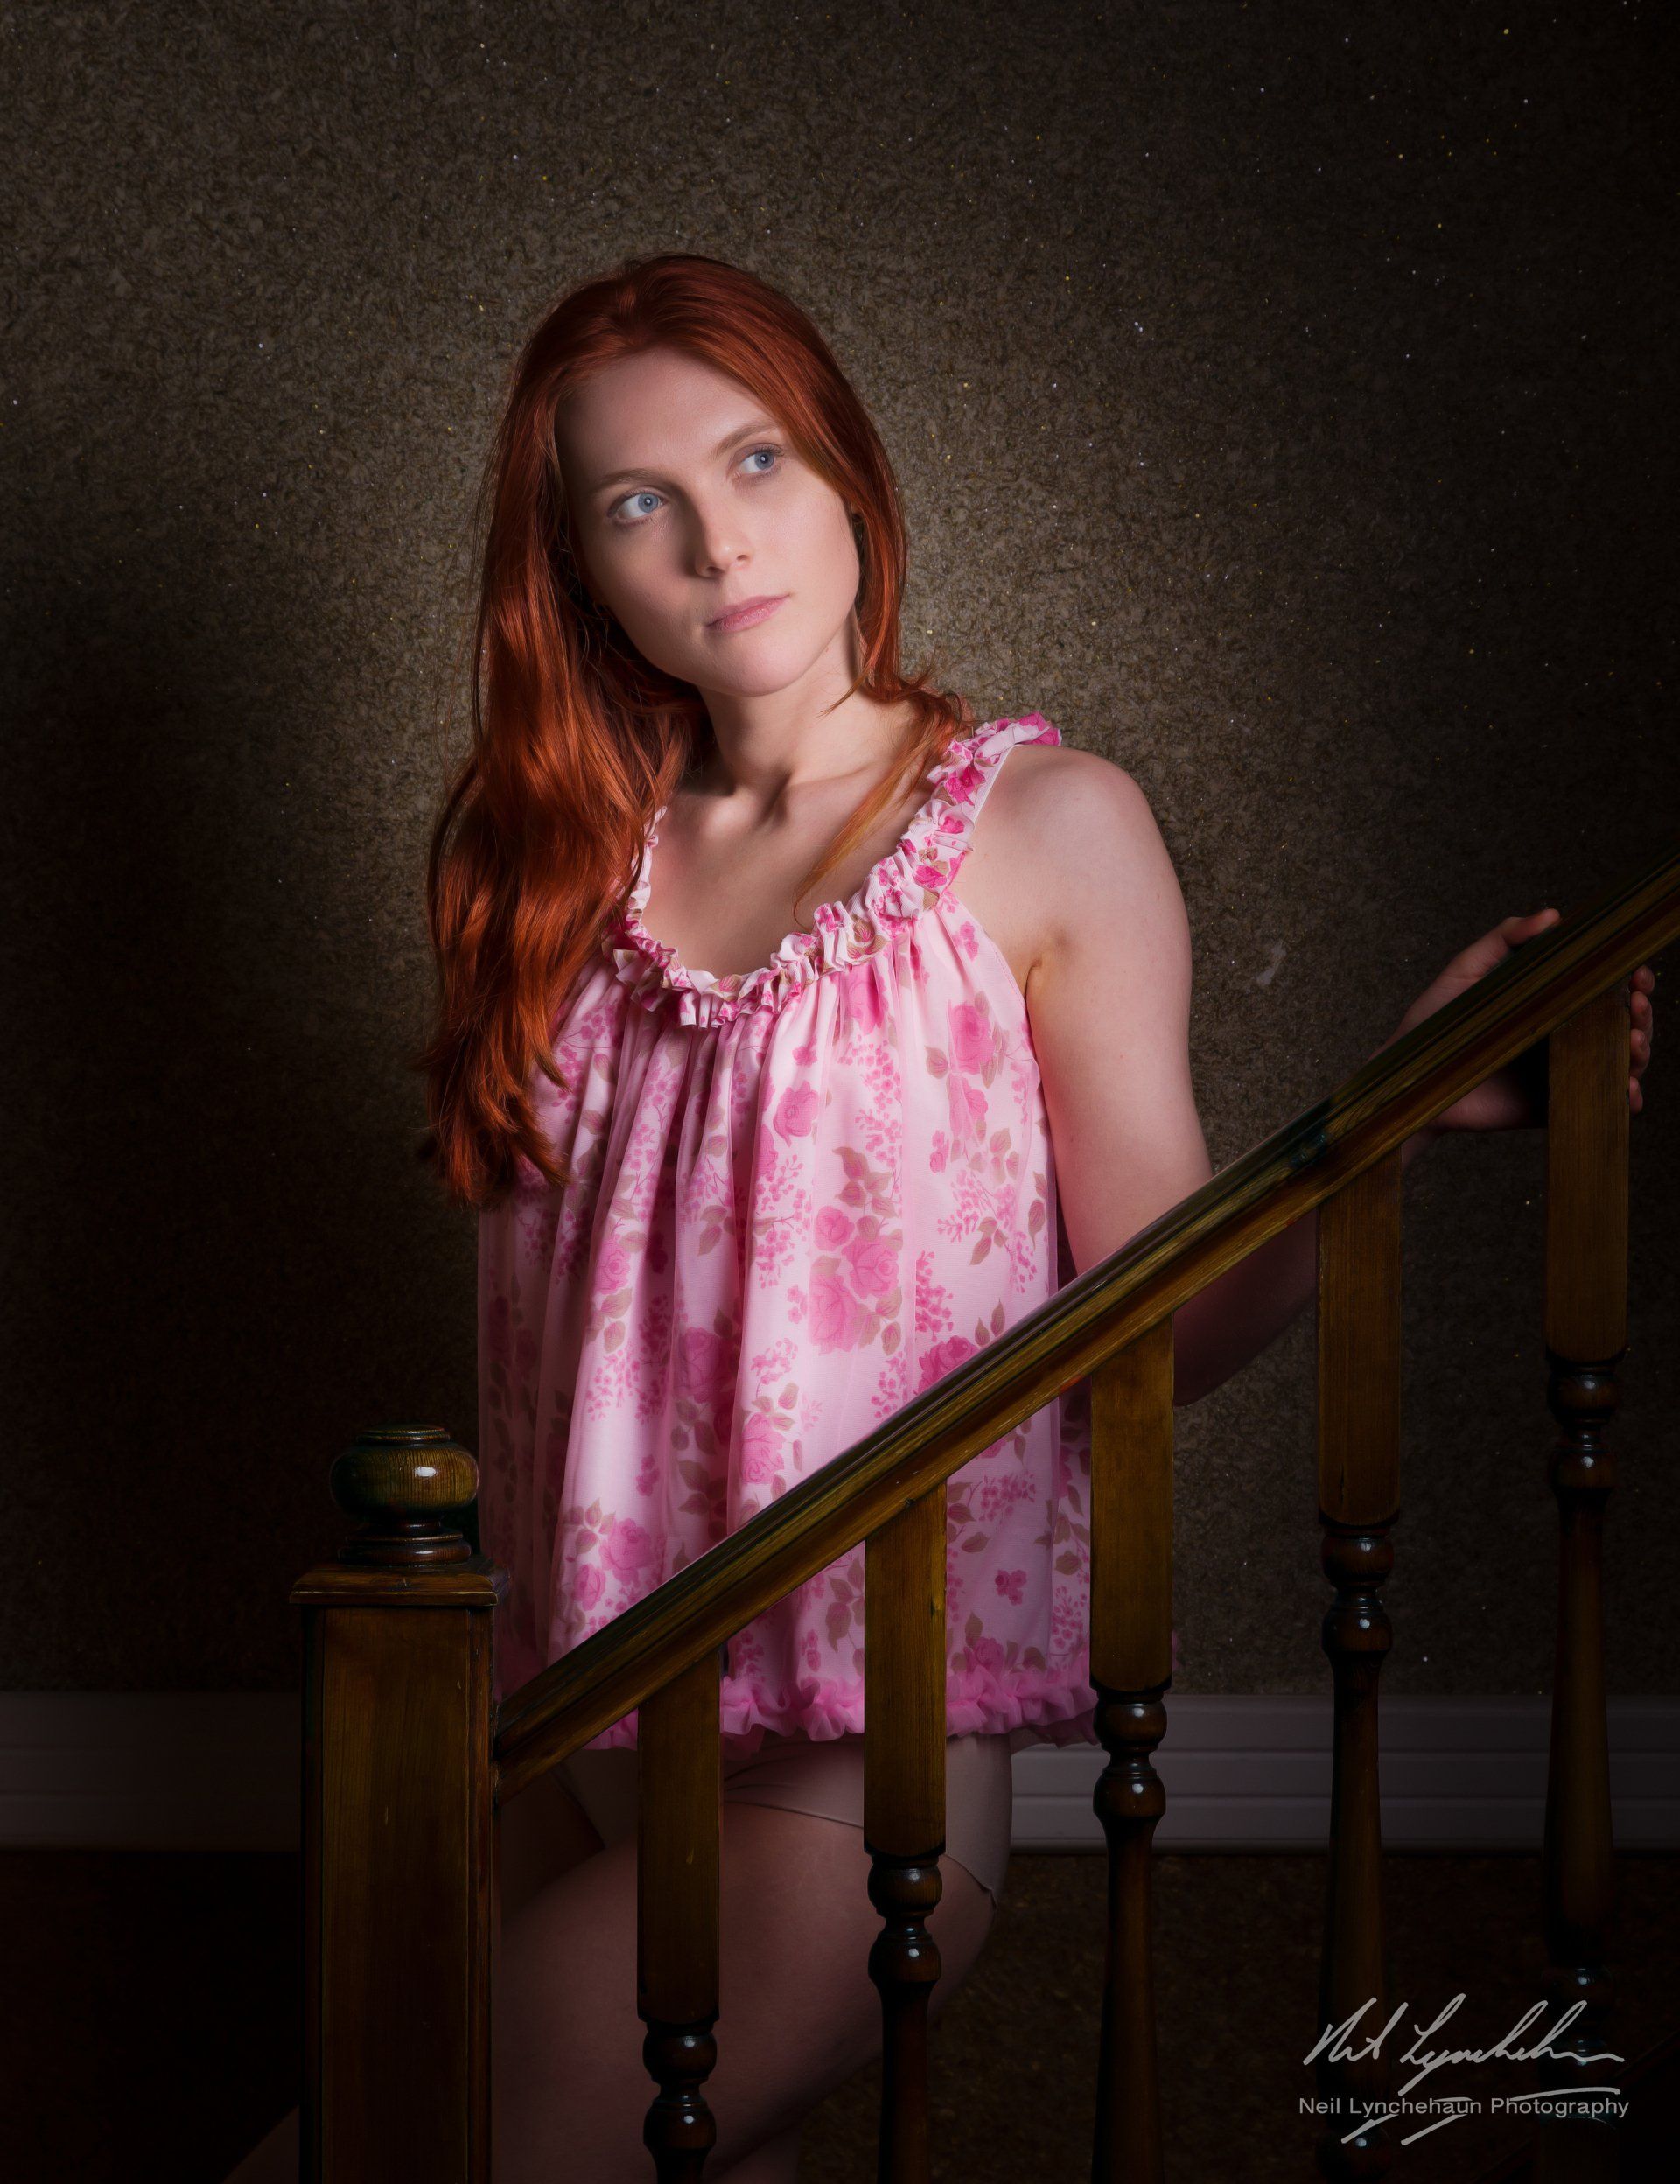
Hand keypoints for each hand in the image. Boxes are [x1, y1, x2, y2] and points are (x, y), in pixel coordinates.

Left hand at [1386, 908, 1655, 1135]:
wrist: (1406, 1080)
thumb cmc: (1433, 1023)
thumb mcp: (1465, 970)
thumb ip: (1504, 939)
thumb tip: (1553, 915)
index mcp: (1551, 1004)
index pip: (1605, 990)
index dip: (1631, 981)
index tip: (1637, 972)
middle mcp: (1563, 1038)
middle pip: (1623, 1026)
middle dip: (1642, 1014)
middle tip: (1638, 1002)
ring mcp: (1561, 1074)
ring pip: (1621, 1064)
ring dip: (1639, 1053)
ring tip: (1634, 1041)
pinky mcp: (1552, 1107)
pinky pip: (1600, 1108)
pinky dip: (1625, 1101)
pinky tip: (1628, 1089)